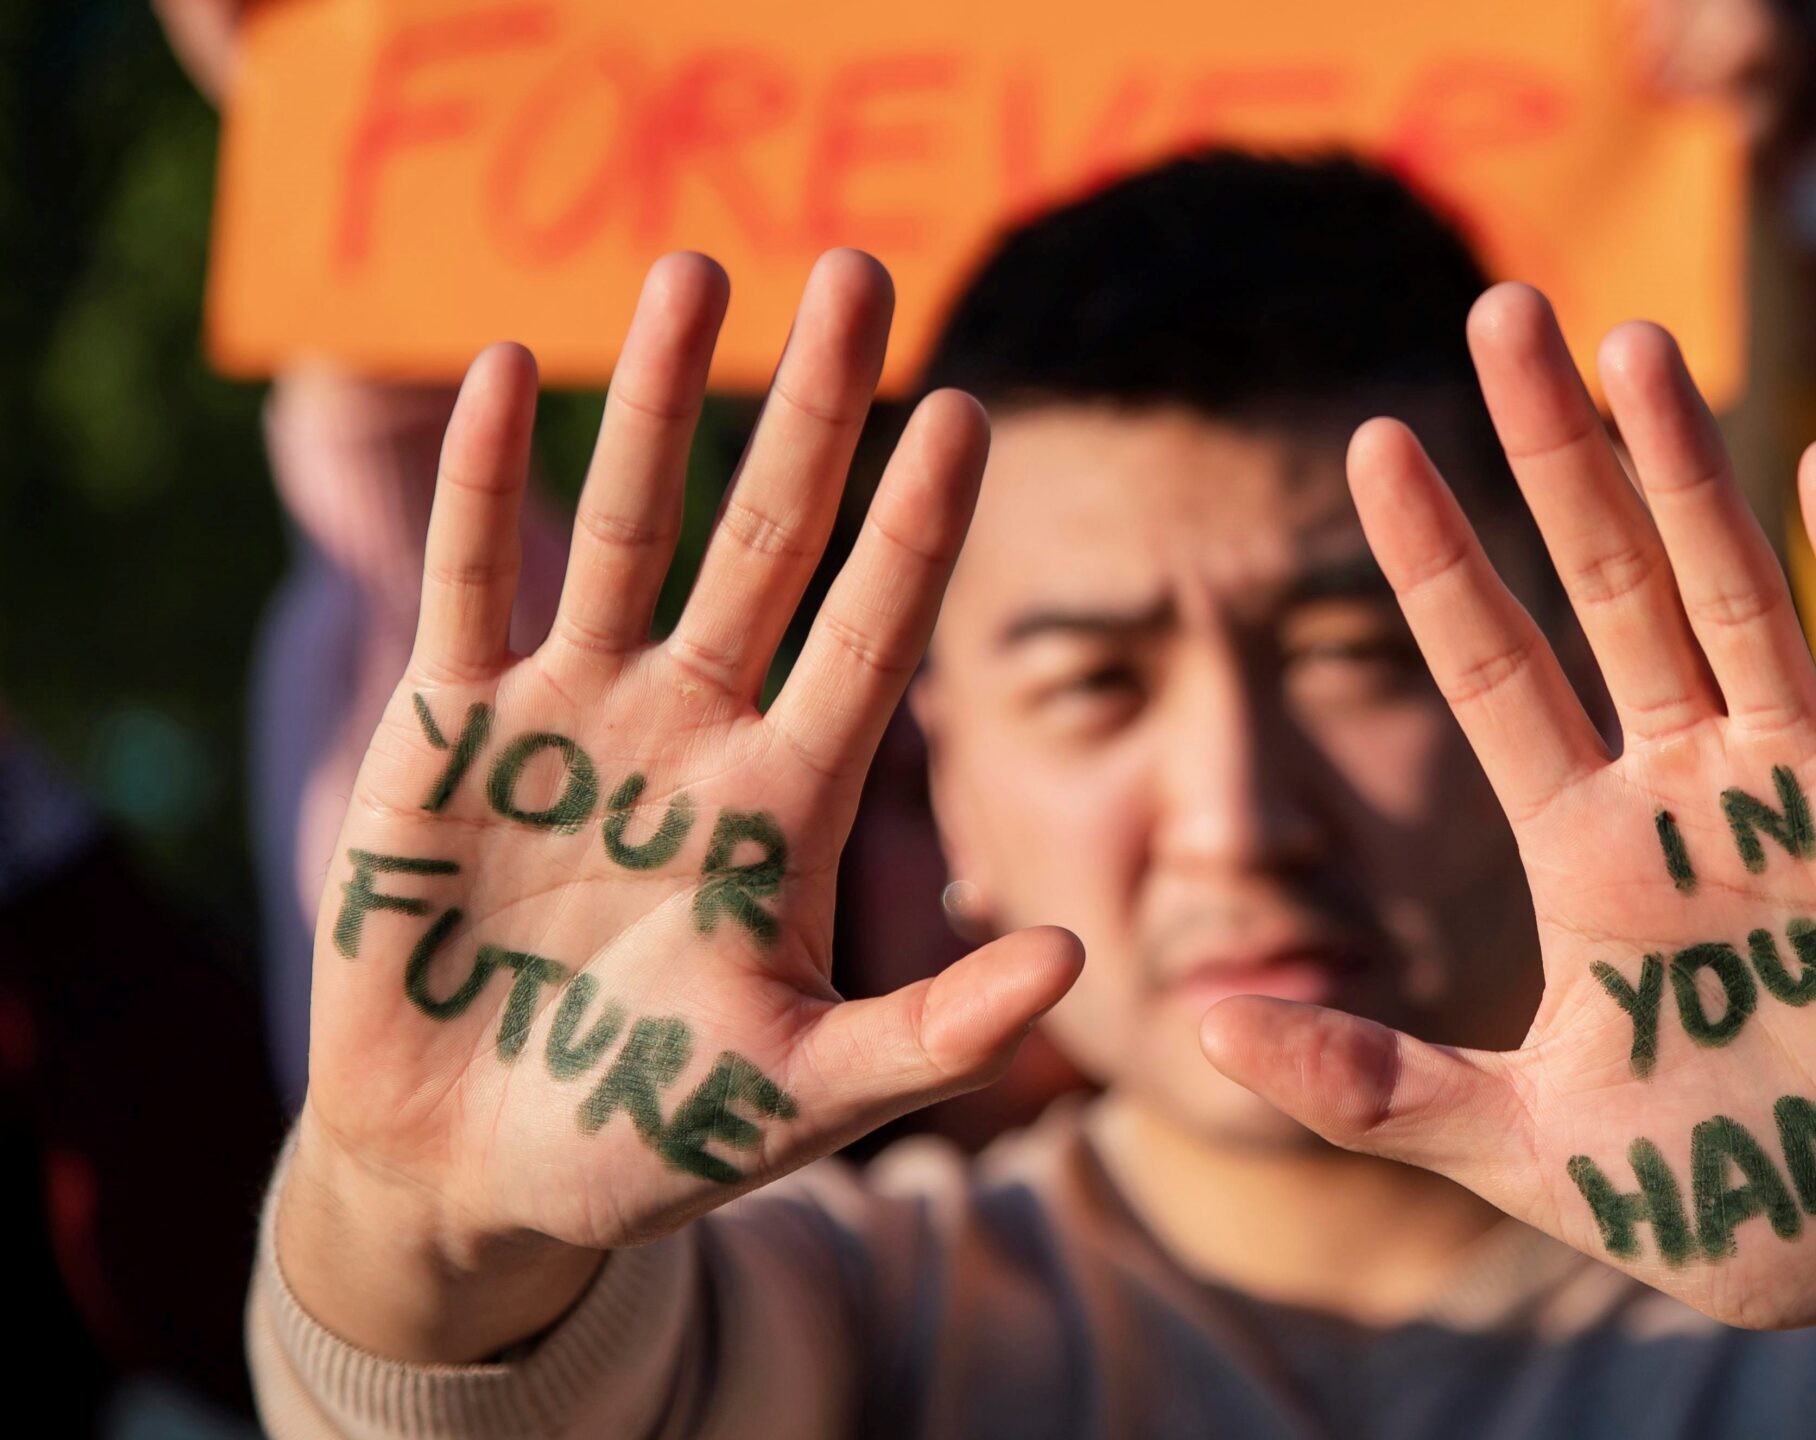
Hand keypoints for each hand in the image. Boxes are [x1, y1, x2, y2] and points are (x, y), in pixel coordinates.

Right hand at [280, 252, 1080, 1358]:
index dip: (917, 525)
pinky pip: (471, 581)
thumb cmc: (656, 1136)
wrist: (483, 1170)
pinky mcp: (446, 732)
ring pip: (626, 526)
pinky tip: (495, 367)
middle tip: (864, 270)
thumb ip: (935, 1036)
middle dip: (815, 409)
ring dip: (655, 401)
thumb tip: (1074, 962)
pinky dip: (477, 482)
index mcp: (788, 803)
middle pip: (768, 539)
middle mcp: (694, 730)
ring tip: (697, 269)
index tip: (969, 408)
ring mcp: (572, 717)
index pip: (871, 631)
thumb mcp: (807, 1096)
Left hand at [1203, 286, 1815, 1429]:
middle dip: (1553, 456)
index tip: (1371, 445)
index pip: (1495, 673)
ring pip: (1733, 597)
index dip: (1439, 563)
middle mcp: (1693, 795)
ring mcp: (1814, 793)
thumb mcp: (1525, 1151)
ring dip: (1687, 471)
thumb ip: (1370, 1085)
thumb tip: (1198, 1032)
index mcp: (1592, 857)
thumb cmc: (1732, 1203)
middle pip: (1608, 587)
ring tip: (1633, 345)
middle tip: (1498, 309)